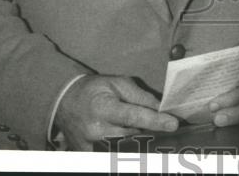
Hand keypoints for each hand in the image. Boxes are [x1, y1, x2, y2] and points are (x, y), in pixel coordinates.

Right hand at [55, 75, 178, 150]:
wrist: (64, 102)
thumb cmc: (94, 89)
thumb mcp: (117, 84)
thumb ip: (140, 96)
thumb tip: (161, 107)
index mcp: (103, 108)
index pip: (134, 116)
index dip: (156, 120)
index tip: (174, 124)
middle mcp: (96, 130)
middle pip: (132, 135)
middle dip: (150, 131)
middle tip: (164, 128)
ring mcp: (90, 146)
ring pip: (125, 148)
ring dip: (139, 141)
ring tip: (147, 133)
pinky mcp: (87, 155)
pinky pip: (112, 155)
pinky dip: (125, 149)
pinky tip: (132, 142)